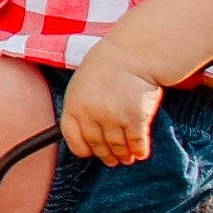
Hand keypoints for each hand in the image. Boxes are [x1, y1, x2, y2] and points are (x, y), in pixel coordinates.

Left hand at [60, 44, 162, 164]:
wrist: (133, 53)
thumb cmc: (107, 66)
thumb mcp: (81, 83)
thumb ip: (81, 108)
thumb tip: (84, 134)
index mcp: (74, 105)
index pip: (73, 139)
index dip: (83, 149)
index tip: (91, 152)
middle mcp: (91, 114)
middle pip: (97, 146)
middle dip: (106, 156)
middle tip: (113, 159)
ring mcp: (113, 118)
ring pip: (117, 148)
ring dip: (123, 156)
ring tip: (127, 157)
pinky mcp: (135, 120)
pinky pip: (136, 144)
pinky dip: (139, 151)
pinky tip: (140, 151)